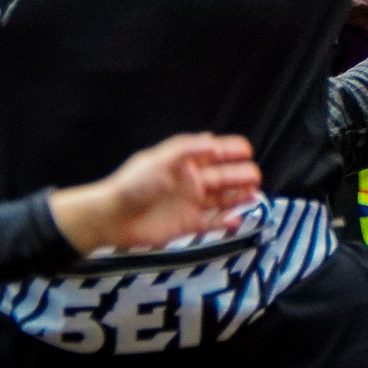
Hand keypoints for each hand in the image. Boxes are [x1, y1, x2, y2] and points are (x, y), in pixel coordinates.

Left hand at [49, 133, 261, 253]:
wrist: (112, 218)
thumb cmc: (133, 185)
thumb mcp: (159, 160)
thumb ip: (188, 150)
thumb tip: (214, 142)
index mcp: (184, 163)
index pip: (213, 153)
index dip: (230, 150)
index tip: (246, 150)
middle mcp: (190, 182)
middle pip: (222, 176)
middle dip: (240, 174)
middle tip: (255, 176)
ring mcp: (190, 204)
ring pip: (221, 199)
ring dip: (238, 196)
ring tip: (253, 194)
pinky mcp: (187, 225)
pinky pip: (212, 223)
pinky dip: (225, 222)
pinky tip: (237, 220)